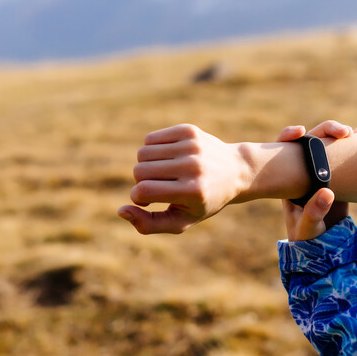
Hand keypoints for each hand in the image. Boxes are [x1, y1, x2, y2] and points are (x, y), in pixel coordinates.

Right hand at [118, 124, 246, 233]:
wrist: (235, 171)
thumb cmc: (203, 201)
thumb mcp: (181, 221)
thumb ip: (149, 224)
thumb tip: (121, 210)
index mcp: (192, 191)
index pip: (143, 190)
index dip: (139, 198)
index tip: (150, 201)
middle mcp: (193, 166)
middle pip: (139, 170)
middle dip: (142, 181)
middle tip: (160, 186)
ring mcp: (192, 146)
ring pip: (142, 153)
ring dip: (146, 165)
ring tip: (164, 173)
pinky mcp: (189, 131)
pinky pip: (151, 139)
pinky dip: (153, 150)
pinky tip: (169, 158)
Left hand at [276, 121, 356, 240]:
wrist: (322, 246)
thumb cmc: (307, 238)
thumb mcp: (308, 226)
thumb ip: (314, 212)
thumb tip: (327, 192)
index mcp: (288, 178)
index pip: (283, 149)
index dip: (289, 135)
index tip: (301, 132)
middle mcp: (304, 170)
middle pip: (310, 141)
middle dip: (325, 130)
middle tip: (343, 132)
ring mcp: (321, 172)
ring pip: (328, 145)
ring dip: (340, 135)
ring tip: (356, 131)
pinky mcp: (338, 178)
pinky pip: (343, 156)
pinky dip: (352, 145)